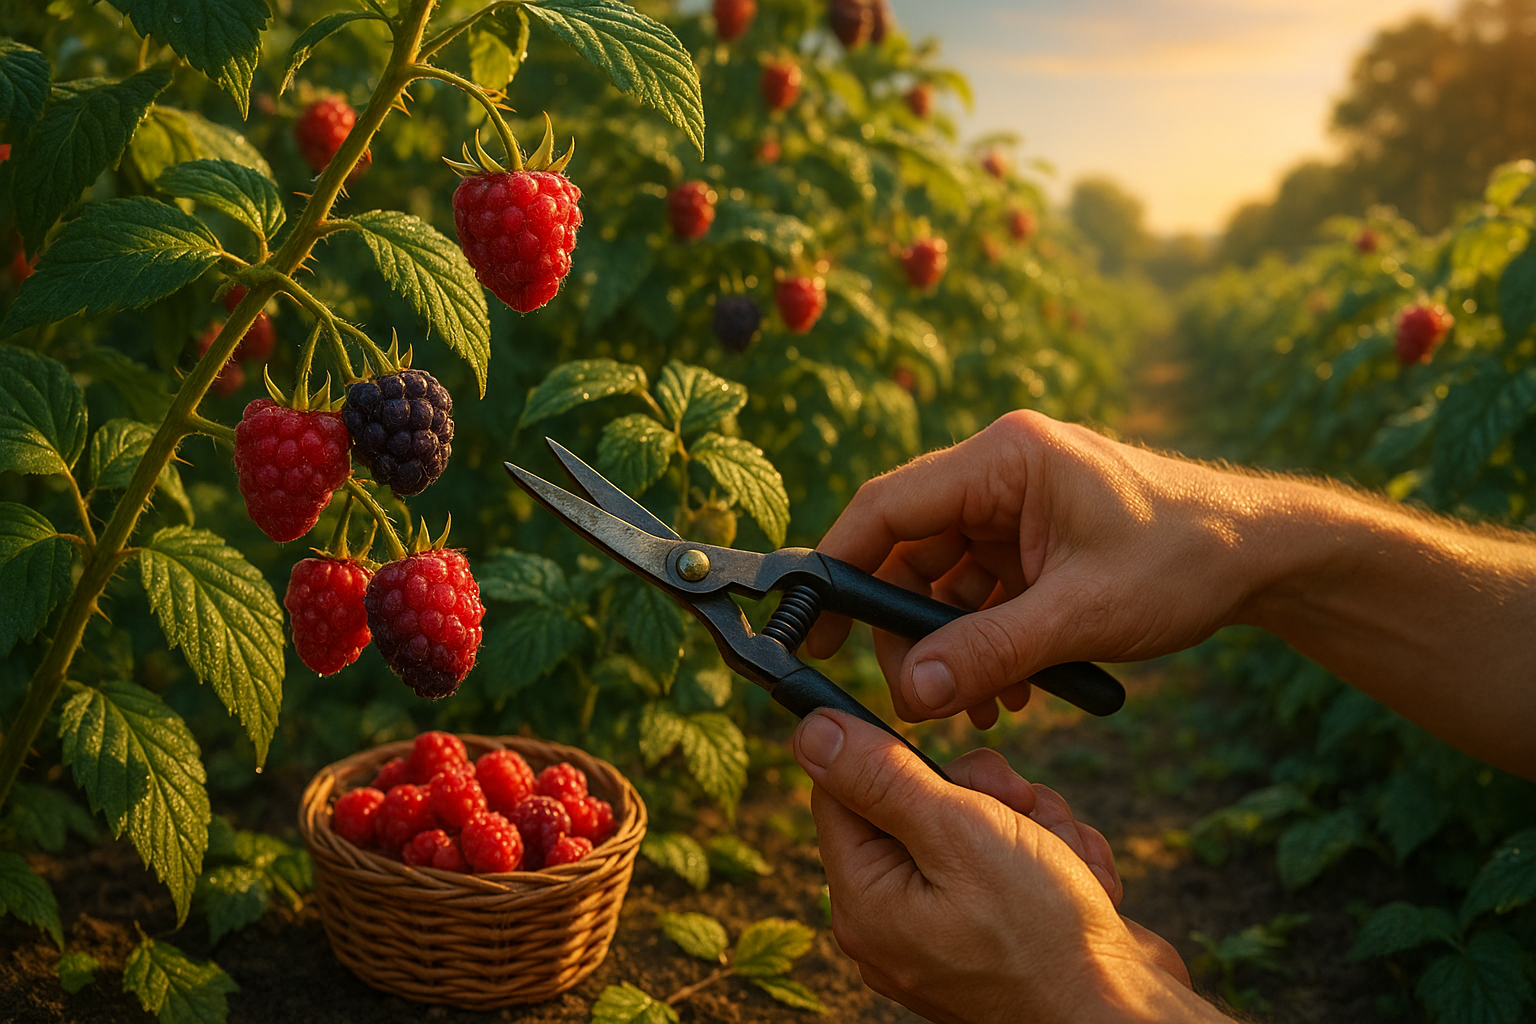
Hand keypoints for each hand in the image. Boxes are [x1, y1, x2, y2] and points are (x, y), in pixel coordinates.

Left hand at [795, 710, 1207, 1023]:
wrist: (1127, 1015)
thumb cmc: (1044, 934)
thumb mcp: (958, 832)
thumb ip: (881, 776)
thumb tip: (812, 733)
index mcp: (865, 902)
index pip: (842, 792)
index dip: (898, 760)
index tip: (960, 770)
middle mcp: (896, 920)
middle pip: (918, 801)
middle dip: (985, 795)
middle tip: (1023, 812)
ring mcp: (949, 929)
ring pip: (978, 821)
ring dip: (1034, 824)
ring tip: (1064, 859)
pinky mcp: (1001, 930)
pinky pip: (1014, 861)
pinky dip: (1056, 859)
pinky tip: (1084, 886)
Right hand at [806, 410, 1266, 725]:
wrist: (1265, 557)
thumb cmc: (1186, 559)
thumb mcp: (1082, 613)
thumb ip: (989, 651)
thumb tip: (908, 694)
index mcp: (1004, 458)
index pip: (887, 506)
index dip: (838, 566)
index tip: (810, 625)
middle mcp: (1000, 473)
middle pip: (908, 549)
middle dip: (903, 626)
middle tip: (906, 693)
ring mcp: (1016, 507)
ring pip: (942, 579)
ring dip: (947, 646)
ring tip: (972, 706)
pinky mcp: (1033, 541)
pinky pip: (980, 593)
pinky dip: (981, 642)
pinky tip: (1004, 692)